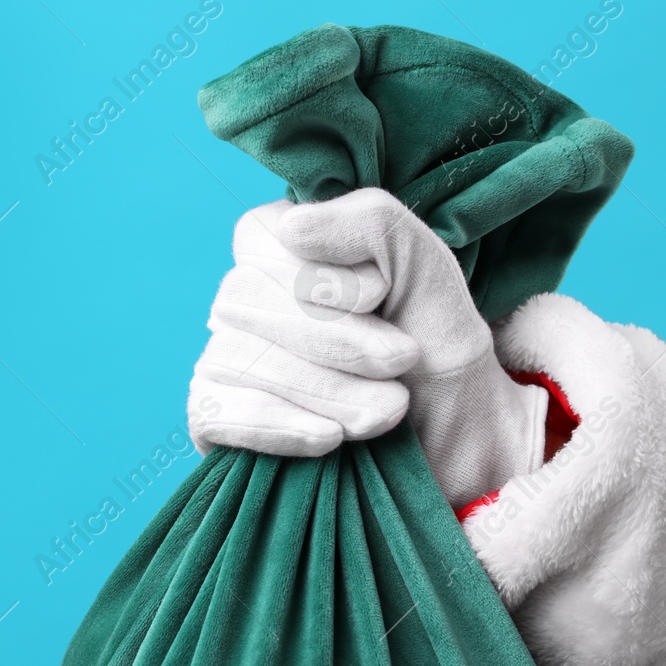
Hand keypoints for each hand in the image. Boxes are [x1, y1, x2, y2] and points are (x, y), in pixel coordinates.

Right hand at [189, 188, 545, 503]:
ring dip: (324, 389)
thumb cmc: (435, 348)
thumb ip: (370, 223)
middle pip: (246, 297)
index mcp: (284, 249)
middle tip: (401, 361)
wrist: (452, 442)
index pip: (259, 237)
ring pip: (238, 358)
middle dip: (334, 336)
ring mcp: (222, 358)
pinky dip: (277, 426)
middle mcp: (243, 299)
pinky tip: (330, 439)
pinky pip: (213, 413)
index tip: (381, 295)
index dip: (318, 271)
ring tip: (389, 410)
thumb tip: (290, 229)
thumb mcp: (425, 270)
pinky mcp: (214, 417)